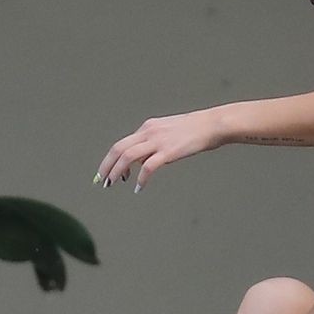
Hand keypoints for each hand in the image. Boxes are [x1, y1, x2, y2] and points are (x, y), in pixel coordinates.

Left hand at [96, 109, 222, 192]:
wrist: (211, 125)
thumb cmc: (192, 130)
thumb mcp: (166, 132)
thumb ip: (151, 143)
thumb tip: (140, 161)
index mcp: (147, 127)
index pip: (121, 144)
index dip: (109, 160)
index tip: (105, 172)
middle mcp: (148, 132)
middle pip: (118, 149)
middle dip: (106, 166)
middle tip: (102, 181)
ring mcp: (158, 141)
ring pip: (128, 156)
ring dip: (117, 171)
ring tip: (112, 184)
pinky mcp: (168, 151)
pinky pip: (148, 167)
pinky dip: (141, 179)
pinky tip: (139, 188)